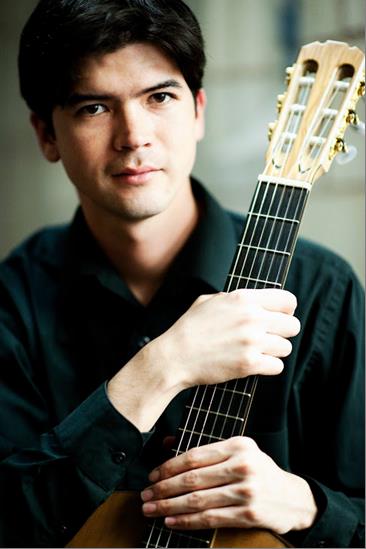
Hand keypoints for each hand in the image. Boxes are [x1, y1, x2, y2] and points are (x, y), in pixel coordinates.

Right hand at [107, 289, 299, 431]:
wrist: (175, 356)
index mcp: (243, 298)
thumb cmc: (190, 328)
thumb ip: (234, 298)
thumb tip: (252, 300)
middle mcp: (251, 318)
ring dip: (274, 352)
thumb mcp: (209, 300)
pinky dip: (268, 367)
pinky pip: (277, 367)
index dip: (286, 310)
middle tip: (269, 338)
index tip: (279, 317)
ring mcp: (252, 342)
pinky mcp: (249, 364)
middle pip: (293, 326)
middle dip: (283, 333)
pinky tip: (254, 364)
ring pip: (286, 348)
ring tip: (257, 352)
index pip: (288, 300)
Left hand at [141, 437, 316, 533]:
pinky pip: (210, 518)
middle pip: (193, 478)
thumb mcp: (239, 452)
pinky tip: (172, 521)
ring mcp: (246, 490)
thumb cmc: (259, 472)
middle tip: (146, 494)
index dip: (168, 467)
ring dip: (169, 506)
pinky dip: (187, 521)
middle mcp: (243, 465)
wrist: (293, 499)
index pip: (195, 456)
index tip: (152, 475)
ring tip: (152, 509)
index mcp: (238, 445)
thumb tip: (166, 445)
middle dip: (164, 488)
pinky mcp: (249, 514)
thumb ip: (207, 450)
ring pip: (198, 500)